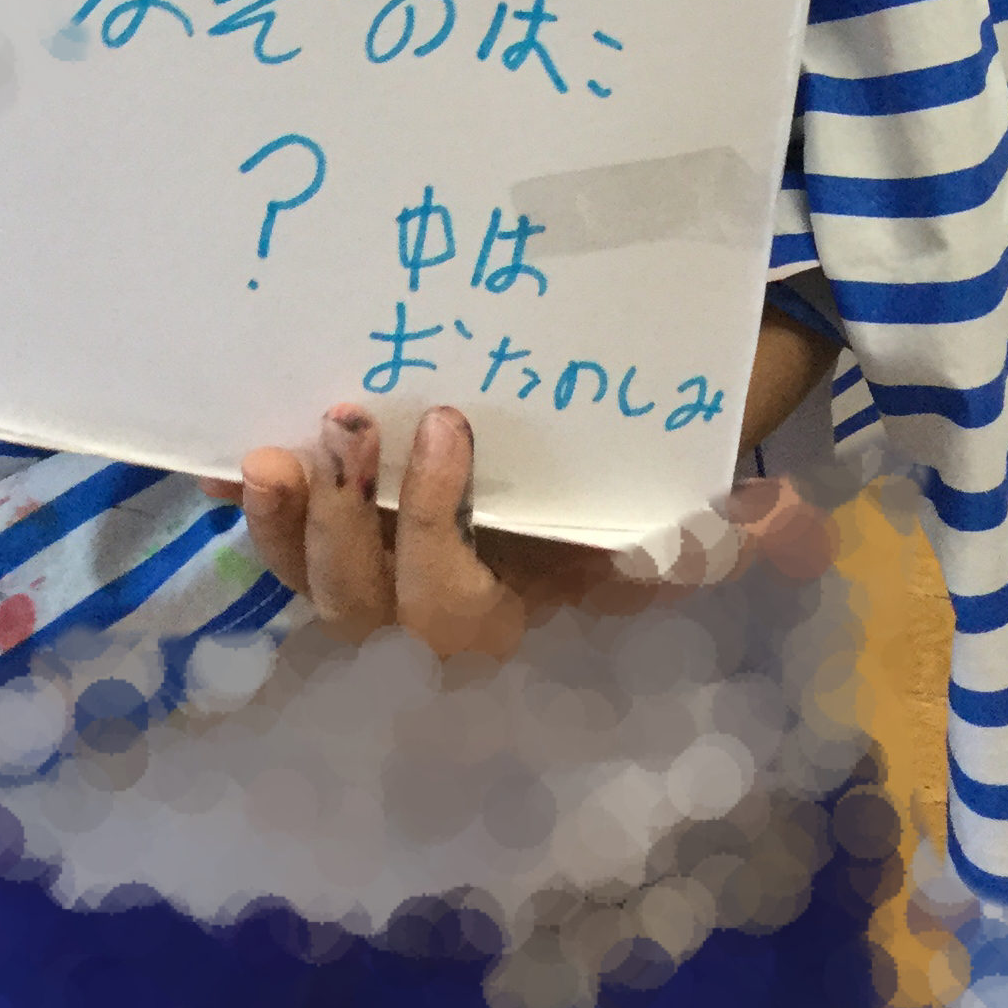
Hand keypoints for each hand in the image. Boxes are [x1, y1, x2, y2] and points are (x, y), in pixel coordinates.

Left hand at [199, 404, 838, 664]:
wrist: (621, 396)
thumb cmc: (654, 438)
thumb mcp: (702, 476)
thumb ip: (740, 516)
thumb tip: (794, 528)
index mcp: (525, 593)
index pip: (461, 612)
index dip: (432, 533)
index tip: (450, 422)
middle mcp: (447, 592)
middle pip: (367, 607)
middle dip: (343, 527)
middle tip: (348, 419)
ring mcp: (387, 554)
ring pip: (314, 583)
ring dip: (285, 525)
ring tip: (276, 445)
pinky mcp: (342, 509)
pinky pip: (283, 532)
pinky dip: (247, 505)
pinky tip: (214, 459)